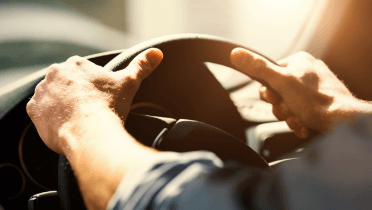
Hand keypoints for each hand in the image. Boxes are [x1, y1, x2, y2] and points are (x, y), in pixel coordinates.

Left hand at [27, 48, 162, 153]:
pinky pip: (40, 112)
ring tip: (77, 118)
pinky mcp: (34, 110)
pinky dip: (50, 118)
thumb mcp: (129, 82)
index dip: (91, 86)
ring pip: (52, 97)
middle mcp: (55, 74)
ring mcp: (42, 92)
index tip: (98, 98)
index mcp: (76, 64)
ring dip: (61, 105)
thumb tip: (157, 53)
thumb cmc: (109, 106)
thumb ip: (141, 66)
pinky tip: (66, 124)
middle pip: (65, 84)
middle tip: (89, 110)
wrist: (91, 132)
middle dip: (74, 94)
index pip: (81, 72)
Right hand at [230, 48, 371, 137]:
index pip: (269, 76)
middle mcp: (308, 72)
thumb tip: (236, 54)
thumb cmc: (315, 101)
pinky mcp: (321, 103)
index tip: (275, 100)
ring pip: (289, 105)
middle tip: (288, 111)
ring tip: (299, 120)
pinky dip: (300, 121)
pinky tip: (304, 124)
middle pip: (279, 93)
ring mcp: (316, 88)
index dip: (268, 93)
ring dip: (290, 117)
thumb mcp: (280, 82)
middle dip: (280, 108)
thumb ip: (258, 68)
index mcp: (298, 61)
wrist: (342, 121)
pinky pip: (301, 112)